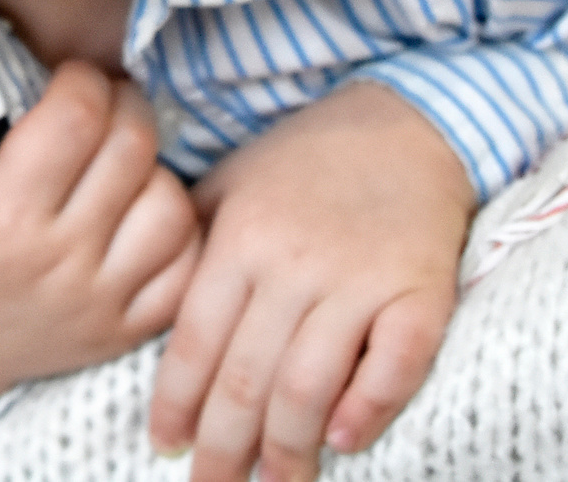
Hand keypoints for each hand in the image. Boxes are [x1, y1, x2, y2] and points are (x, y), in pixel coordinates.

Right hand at [0, 62, 200, 426]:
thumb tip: (43, 48)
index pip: (76, 116)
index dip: (82, 79)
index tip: (69, 78)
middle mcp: (56, 261)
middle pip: (132, 149)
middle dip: (124, 105)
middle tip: (106, 103)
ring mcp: (95, 304)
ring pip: (171, 209)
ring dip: (155, 170)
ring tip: (126, 162)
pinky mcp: (119, 334)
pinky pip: (186, 272)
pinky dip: (177, 234)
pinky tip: (144, 212)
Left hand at [147, 82, 473, 481]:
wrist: (406, 119)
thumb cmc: (308, 159)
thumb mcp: (232, 184)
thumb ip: (192, 244)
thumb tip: (146, 308)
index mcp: (240, 239)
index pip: (194, 343)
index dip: (177, 405)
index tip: (166, 446)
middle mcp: (292, 264)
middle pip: (246, 380)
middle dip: (223, 449)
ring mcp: (359, 279)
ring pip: (309, 387)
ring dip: (288, 450)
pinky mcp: (421, 289)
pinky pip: (394, 364)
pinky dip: (368, 408)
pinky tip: (344, 440)